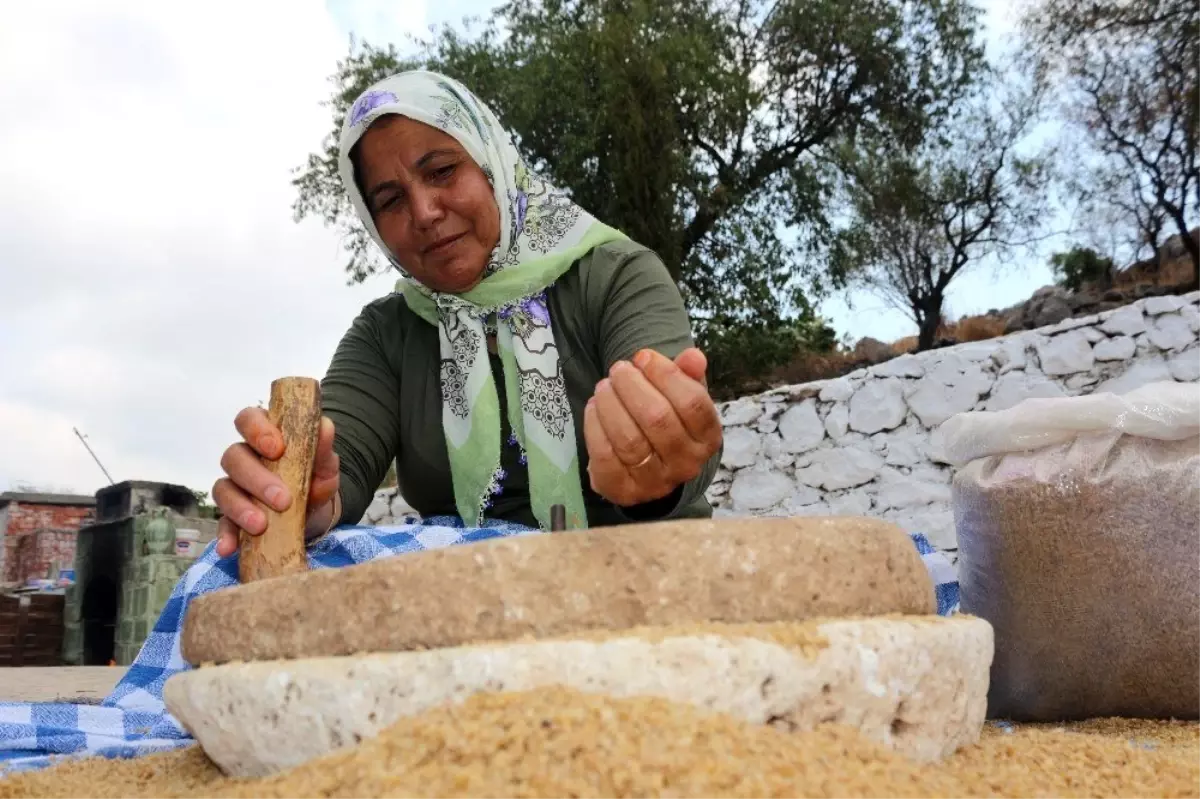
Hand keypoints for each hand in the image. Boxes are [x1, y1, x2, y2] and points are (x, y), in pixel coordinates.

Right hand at [211, 407, 340, 556]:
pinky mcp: (232, 516)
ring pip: (223, 489)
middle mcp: (243, 458)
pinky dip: (224, 536)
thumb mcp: (325, 463)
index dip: (257, 430)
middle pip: (233, 457)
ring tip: (260, 526)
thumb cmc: (314, 477)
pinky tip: (228, 548)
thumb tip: (325, 427)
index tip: (277, 448)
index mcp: (264, 436)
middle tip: (282, 499)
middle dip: (256, 478)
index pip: (248, 419)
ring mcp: (235, 487)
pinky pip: (222, 524)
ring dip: (240, 508)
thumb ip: (323, 447)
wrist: (316, 512)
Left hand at [583, 347, 721, 507]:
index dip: (666, 374)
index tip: (643, 357)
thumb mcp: (682, 397)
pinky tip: (594, 407)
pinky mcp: (623, 491)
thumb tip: (693, 357)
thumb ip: (688, 375)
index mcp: (708, 438)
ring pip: (629, 439)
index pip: (692, 403)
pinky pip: (605, 456)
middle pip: (658, 419)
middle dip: (632, 386)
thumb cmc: (667, 423)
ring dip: (611, 404)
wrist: (647, 470)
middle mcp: (686, 464)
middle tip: (618, 369)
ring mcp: (655, 482)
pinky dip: (595, 426)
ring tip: (604, 386)